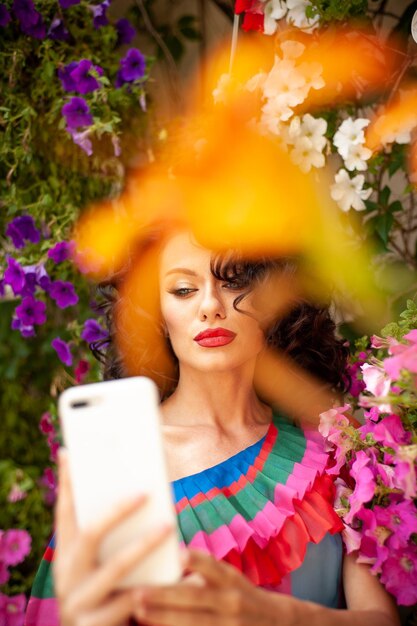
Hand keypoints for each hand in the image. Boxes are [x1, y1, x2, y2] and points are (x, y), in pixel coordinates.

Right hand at [54, 449, 173, 625]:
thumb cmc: (106, 596)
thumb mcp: (101, 565)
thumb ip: (109, 535)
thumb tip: (135, 489)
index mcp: (65, 555)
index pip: (64, 512)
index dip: (67, 482)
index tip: (71, 452)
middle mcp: (65, 575)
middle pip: (89, 534)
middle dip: (116, 510)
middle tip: (144, 491)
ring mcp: (77, 601)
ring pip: (114, 567)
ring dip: (143, 544)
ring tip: (169, 525)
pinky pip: (132, 602)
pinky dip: (159, 587)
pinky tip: (186, 577)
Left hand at [133, 550, 288, 625]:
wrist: (276, 624)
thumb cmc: (239, 595)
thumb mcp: (227, 579)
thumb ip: (201, 572)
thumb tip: (165, 561)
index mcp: (230, 580)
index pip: (214, 567)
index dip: (198, 561)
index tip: (180, 555)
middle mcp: (231, 602)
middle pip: (196, 599)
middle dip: (165, 596)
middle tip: (137, 592)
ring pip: (193, 623)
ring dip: (164, 618)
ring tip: (139, 611)